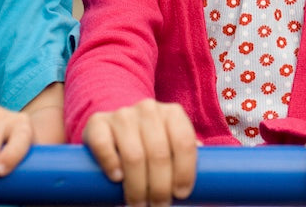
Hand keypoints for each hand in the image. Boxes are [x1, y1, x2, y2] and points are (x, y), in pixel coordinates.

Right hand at [82, 99, 197, 206]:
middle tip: (159, 206)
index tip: (181, 194)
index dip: (185, 172)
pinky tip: (117, 178)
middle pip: (159, 153)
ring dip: (137, 186)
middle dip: (160, 187)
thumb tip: (208, 174)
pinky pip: (104, 145)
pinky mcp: (97, 123)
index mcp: (172, 113)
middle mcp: (148, 109)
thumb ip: (185, 154)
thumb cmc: (151, 141)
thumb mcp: (171, 142)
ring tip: (138, 204)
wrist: (116, 125)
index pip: (184, 142)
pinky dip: (111, 164)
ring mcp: (122, 115)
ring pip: (133, 155)